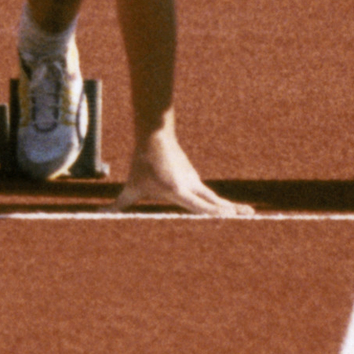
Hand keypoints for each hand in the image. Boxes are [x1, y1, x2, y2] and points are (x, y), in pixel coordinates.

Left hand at [118, 122, 251, 216]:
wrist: (154, 136)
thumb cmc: (143, 163)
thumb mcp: (132, 186)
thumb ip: (120, 203)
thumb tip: (100, 214)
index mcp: (179, 190)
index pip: (200, 205)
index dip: (216, 212)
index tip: (231, 217)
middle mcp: (191, 186)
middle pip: (216, 202)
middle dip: (233, 209)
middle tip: (252, 215)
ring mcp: (195, 182)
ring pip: (215, 199)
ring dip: (231, 207)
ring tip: (248, 214)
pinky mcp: (195, 179)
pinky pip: (209, 195)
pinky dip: (220, 204)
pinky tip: (231, 210)